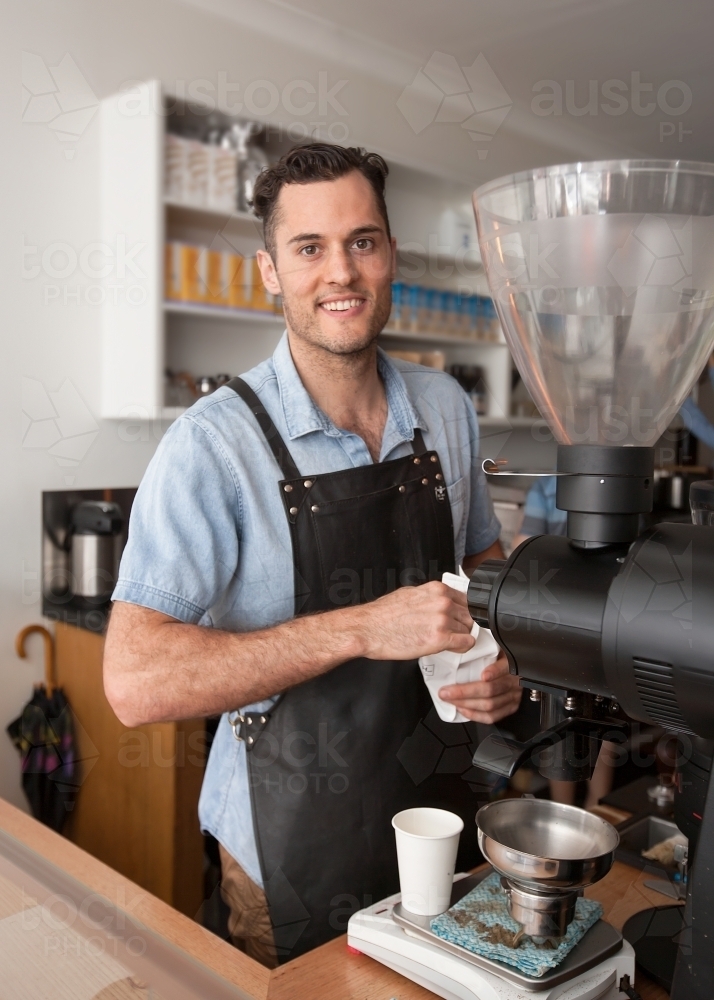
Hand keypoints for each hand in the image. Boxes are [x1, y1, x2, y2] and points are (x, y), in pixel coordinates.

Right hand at [350, 582, 474, 661]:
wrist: (368, 629)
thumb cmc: (383, 614)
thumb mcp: (411, 593)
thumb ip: (431, 597)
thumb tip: (441, 601)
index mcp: (437, 589)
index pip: (467, 600)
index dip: (462, 612)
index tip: (458, 619)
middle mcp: (443, 602)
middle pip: (469, 616)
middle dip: (462, 625)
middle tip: (449, 633)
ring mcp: (443, 620)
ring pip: (468, 630)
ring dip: (459, 637)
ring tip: (444, 641)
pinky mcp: (440, 638)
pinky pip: (466, 643)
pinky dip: (461, 648)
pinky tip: (450, 648)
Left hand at [438, 654, 522, 723]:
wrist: (517, 670)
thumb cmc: (501, 657)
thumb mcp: (497, 647)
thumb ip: (485, 646)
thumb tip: (462, 641)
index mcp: (511, 663)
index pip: (505, 668)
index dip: (495, 672)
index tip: (483, 675)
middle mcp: (514, 681)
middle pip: (491, 690)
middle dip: (465, 692)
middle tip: (446, 691)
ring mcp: (513, 696)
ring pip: (490, 705)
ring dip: (466, 704)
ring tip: (450, 700)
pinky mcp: (510, 708)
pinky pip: (492, 717)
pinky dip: (476, 715)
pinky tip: (463, 709)